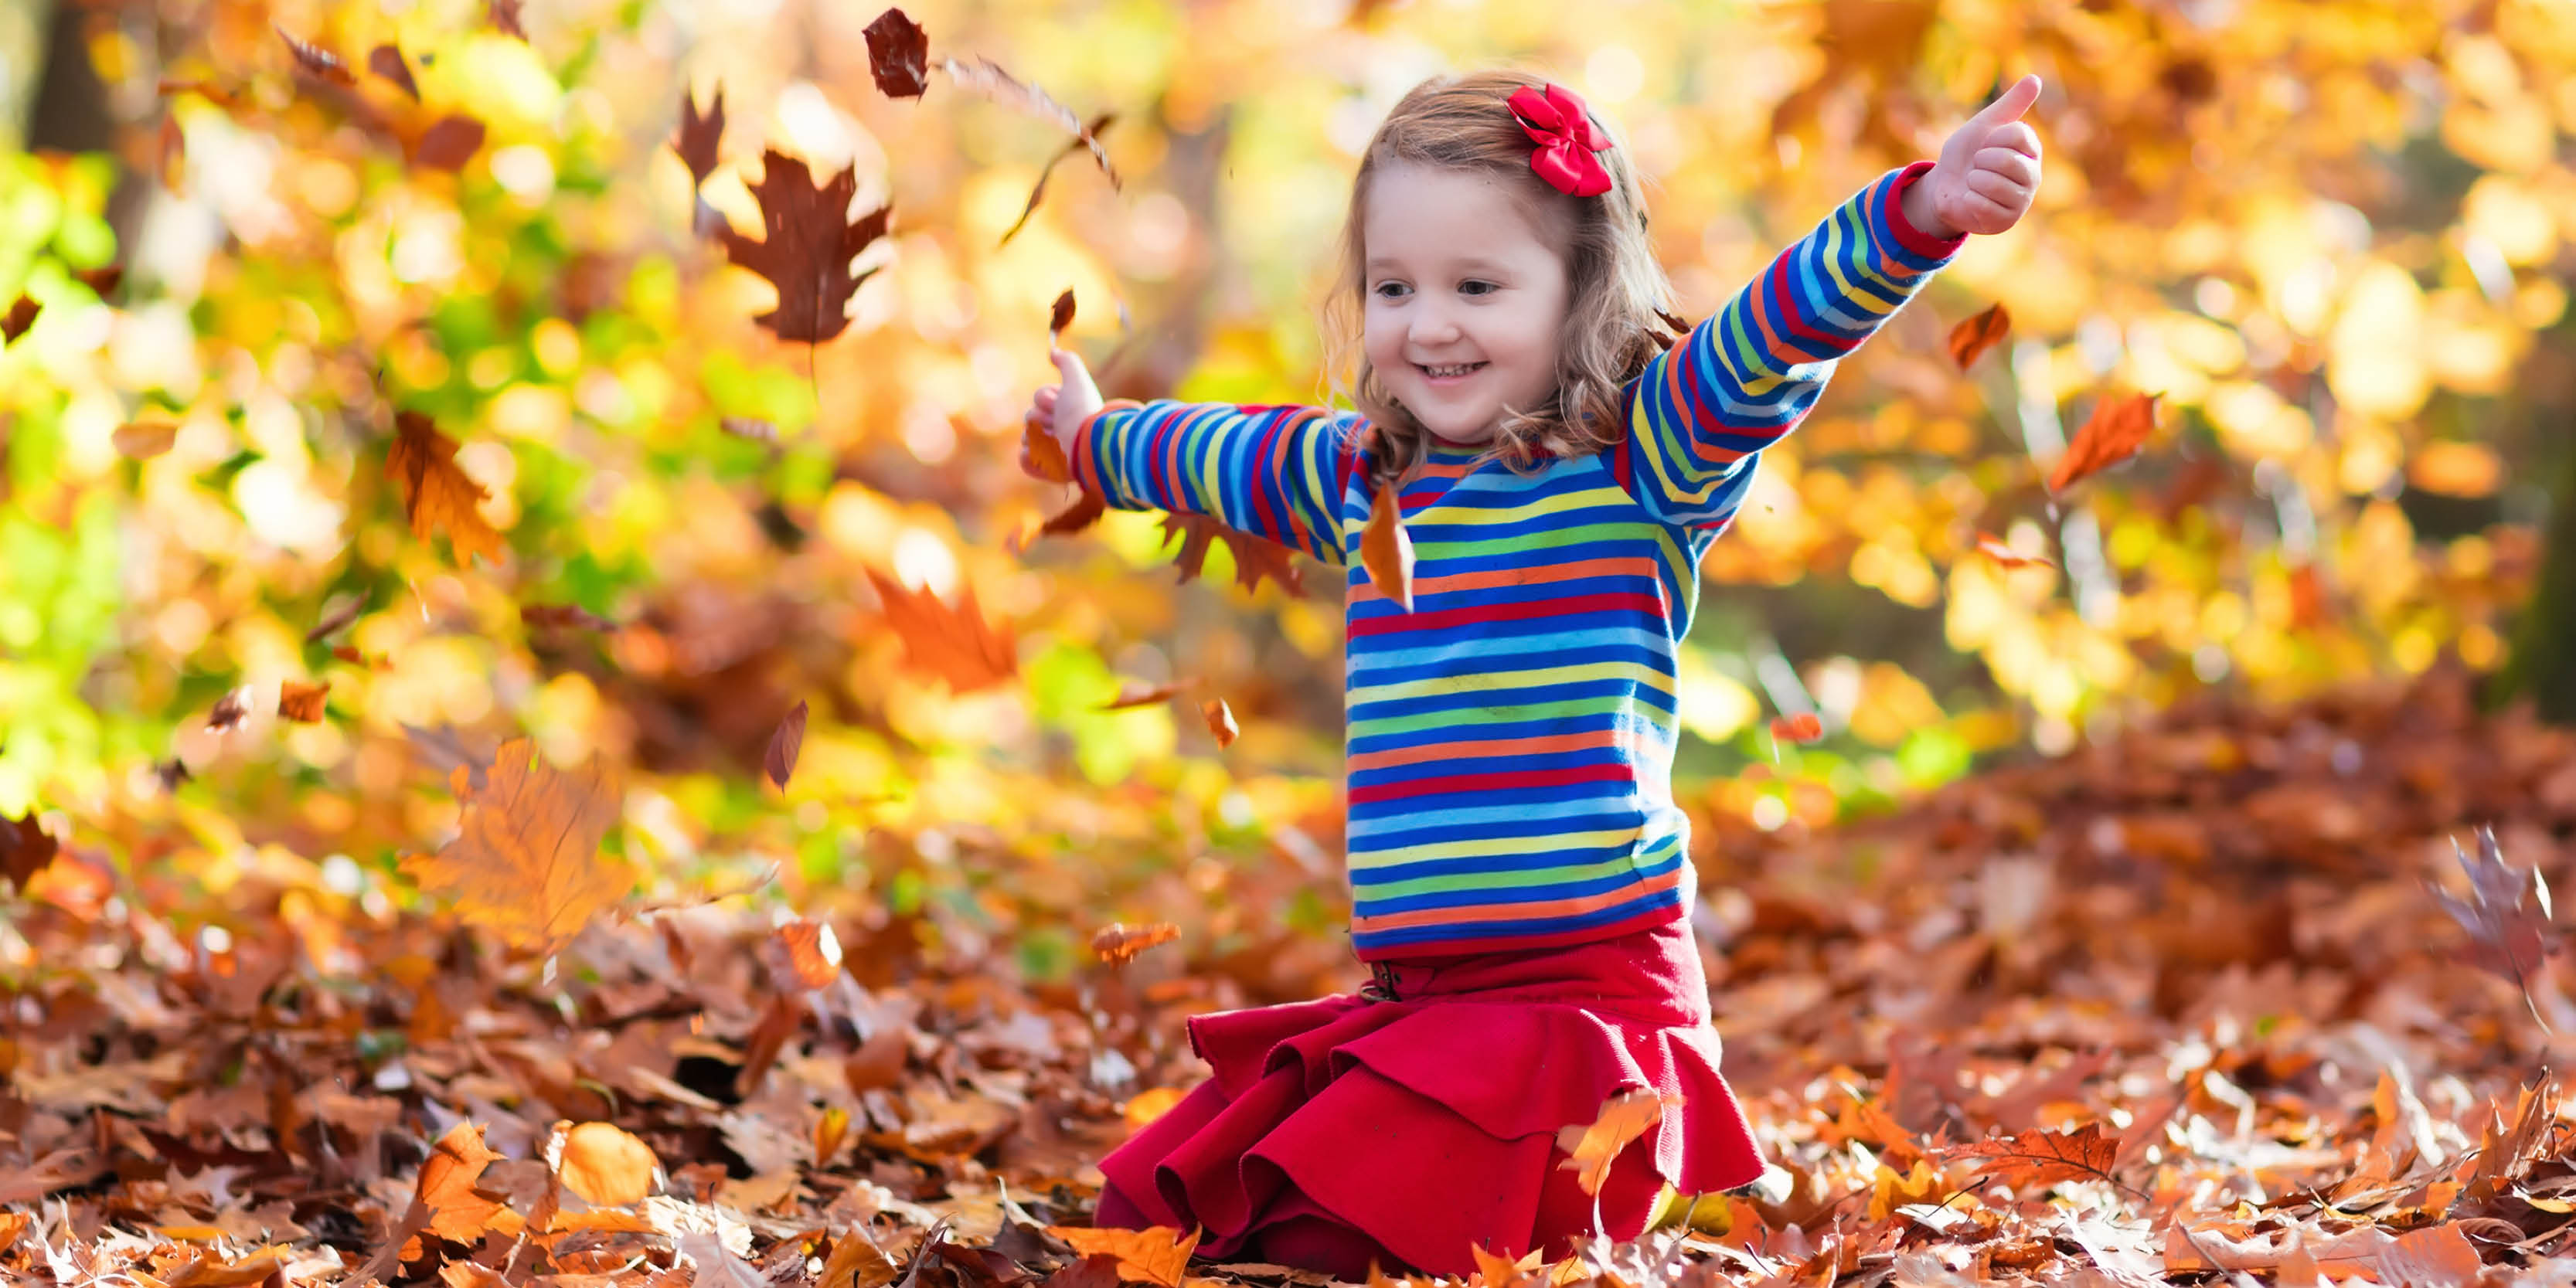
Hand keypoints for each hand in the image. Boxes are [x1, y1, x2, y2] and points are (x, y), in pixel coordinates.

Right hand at [1021, 347, 1102, 480]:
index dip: (1046, 398)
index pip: (1039, 398)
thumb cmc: (1082, 411)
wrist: (1089, 445)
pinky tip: (1047, 455)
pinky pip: (1024, 460)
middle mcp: (1058, 430)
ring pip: (1025, 438)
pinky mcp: (1046, 470)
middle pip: (1029, 416)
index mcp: (1065, 410)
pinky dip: (1031, 458)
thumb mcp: (1077, 380)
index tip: (1059, 402)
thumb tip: (1054, 351)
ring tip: (1056, 441)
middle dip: (1041, 417)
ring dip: (1036, 437)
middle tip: (1057, 423)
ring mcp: (1051, 451)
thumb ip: (1068, 362)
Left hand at [1904, 74, 2042, 239]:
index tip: (1985, 145)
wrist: (1943, 187)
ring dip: (1973, 181)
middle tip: (1977, 167)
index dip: (1992, 138)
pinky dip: (1968, 200)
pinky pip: (1982, 205)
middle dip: (1980, 161)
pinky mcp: (2006, 221)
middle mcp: (2033, 176)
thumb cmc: (1966, 155)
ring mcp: (2021, 201)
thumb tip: (2036, 79)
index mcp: (2031, 150)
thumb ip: (2010, 104)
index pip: (2017, 134)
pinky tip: (1971, 200)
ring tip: (1974, 184)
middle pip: (2007, 161)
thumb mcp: (1984, 125)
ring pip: (1993, 184)